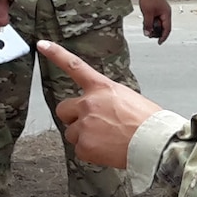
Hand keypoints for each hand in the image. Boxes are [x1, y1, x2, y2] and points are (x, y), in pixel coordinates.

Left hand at [42, 40, 164, 167]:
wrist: (154, 143)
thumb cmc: (148, 122)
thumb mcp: (128, 99)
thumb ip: (106, 100)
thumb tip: (100, 111)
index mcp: (102, 88)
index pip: (74, 66)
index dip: (56, 54)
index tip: (42, 45)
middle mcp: (89, 103)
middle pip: (63, 109)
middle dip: (72, 117)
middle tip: (91, 126)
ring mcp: (84, 125)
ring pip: (71, 132)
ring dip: (84, 136)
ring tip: (107, 140)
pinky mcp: (84, 145)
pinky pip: (79, 149)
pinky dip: (91, 152)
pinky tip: (107, 150)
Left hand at [139, 0, 172, 43]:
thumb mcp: (147, 13)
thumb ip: (148, 24)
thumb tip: (148, 34)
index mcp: (166, 14)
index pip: (167, 29)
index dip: (163, 37)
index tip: (159, 42)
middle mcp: (165, 14)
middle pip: (163, 27)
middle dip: (156, 32)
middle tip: (148, 34)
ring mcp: (161, 11)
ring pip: (158, 23)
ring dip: (152, 27)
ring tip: (145, 27)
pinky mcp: (157, 9)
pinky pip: (155, 19)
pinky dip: (151, 22)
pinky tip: (145, 22)